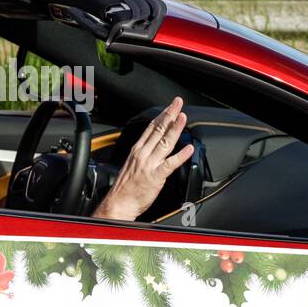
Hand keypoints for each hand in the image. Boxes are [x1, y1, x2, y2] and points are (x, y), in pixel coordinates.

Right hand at [93, 97, 194, 221]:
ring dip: (175, 128)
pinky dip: (180, 155)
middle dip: (170, 114)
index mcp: (137, 150)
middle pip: (158, 130)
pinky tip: (189, 148)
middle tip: (178, 103)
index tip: (170, 107)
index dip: (162, 115)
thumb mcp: (132, 165)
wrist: (119, 203)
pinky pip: (170, 164)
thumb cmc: (125, 188)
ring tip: (184, 117)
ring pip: (165, 142)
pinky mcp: (155, 176)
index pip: (151, 128)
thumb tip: (155, 148)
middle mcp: (143, 154)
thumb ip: (144, 155)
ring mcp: (149, 164)